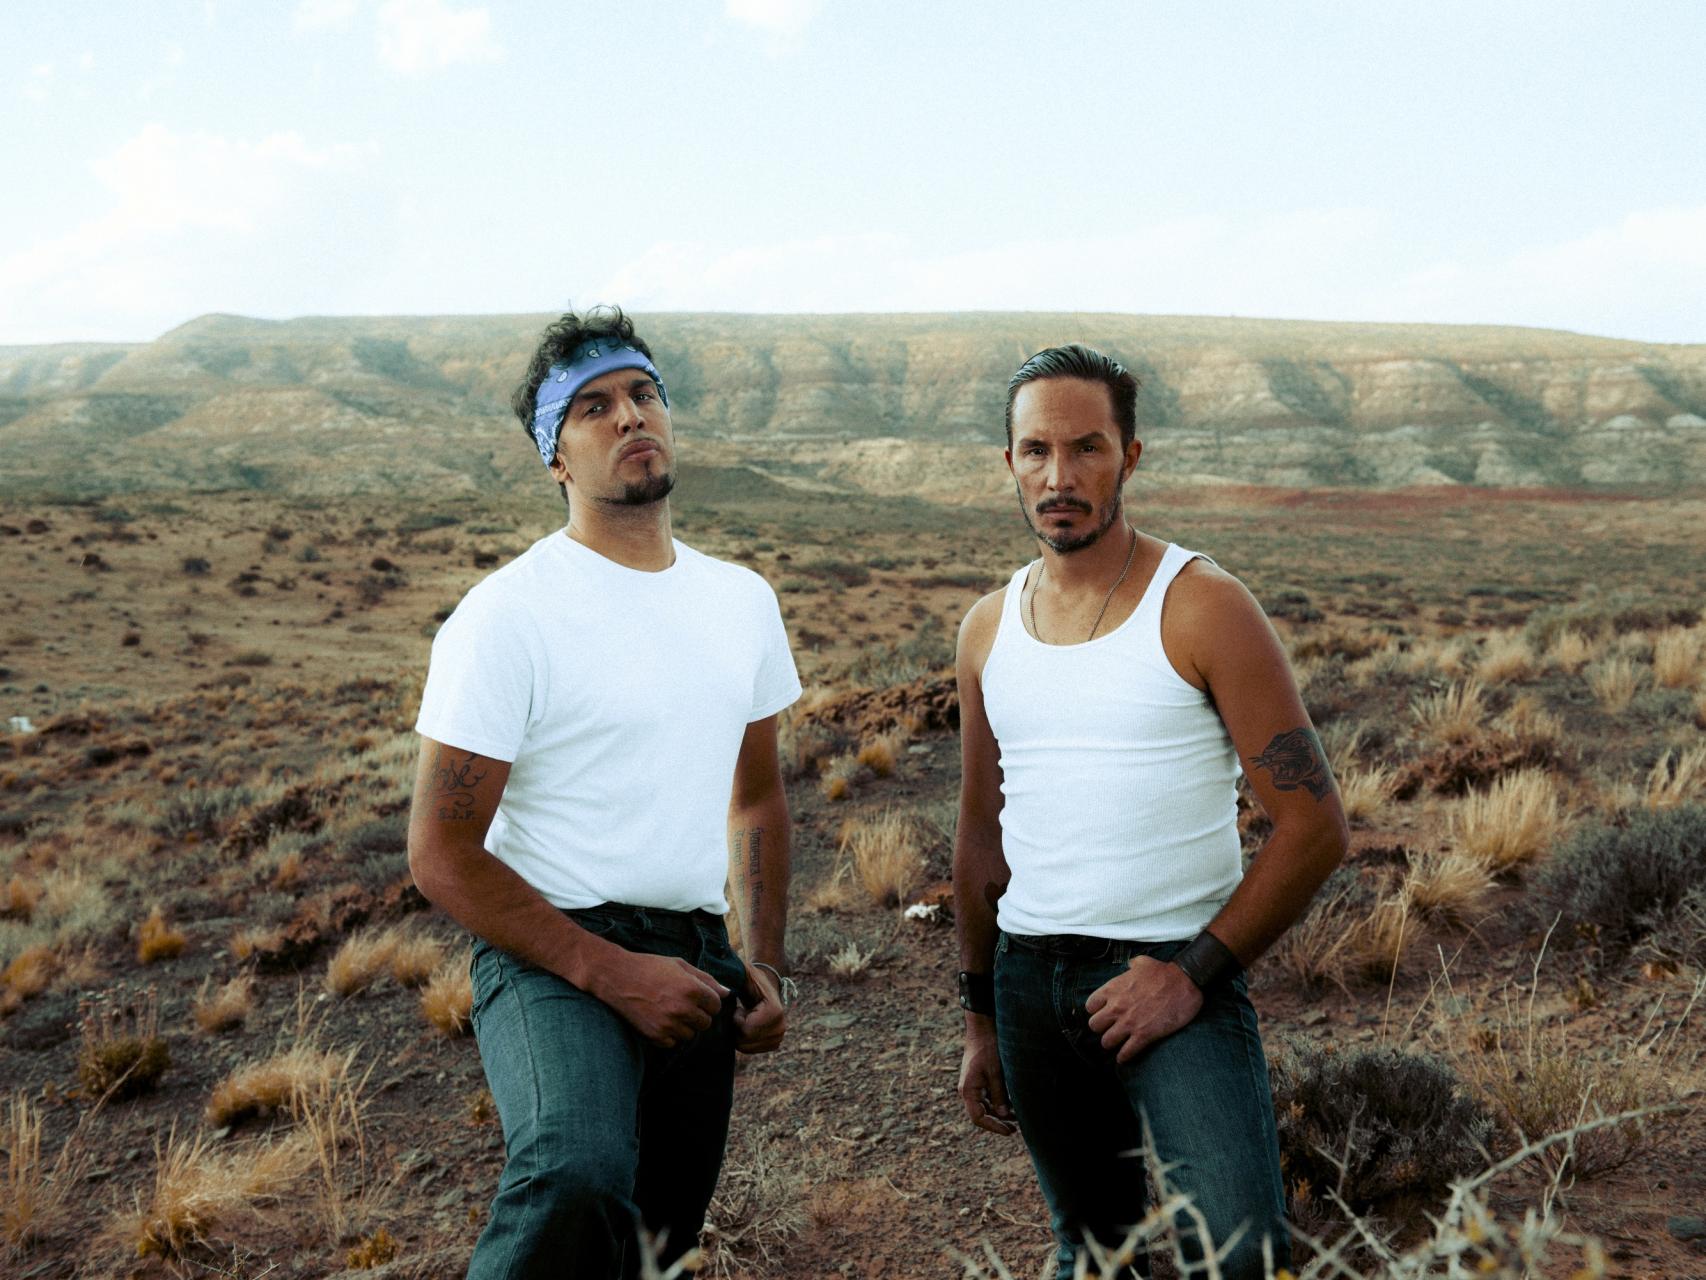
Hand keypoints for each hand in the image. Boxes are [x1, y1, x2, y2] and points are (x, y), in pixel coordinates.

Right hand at [590, 950, 728, 1047]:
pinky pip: (673, 1042)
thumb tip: (727, 993)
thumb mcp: (680, 965)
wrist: (617, 977)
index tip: (696, 995)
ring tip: (668, 1009)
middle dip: (698, 1014)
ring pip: (690, 1035)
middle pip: (705, 1023)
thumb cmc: (650, 967)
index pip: (716, 1005)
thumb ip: (706, 979)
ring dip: (684, 1025)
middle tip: (681, 1003)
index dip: (708, 1000)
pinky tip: (658, 1019)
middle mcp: (682, 1009)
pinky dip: (669, 1034)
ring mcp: (668, 1024)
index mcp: (692, 989)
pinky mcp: (655, 1036)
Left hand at [733, 961, 786, 1053]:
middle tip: (741, 1014)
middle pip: (745, 1041)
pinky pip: (751, 1050)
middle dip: (736, 1028)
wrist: (766, 986)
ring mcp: (779, 1037)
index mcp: (775, 1011)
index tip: (739, 1007)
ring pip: (747, 1048)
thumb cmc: (751, 980)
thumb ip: (735, 972)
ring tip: (745, 1019)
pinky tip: (748, 1026)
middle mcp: (781, 1027)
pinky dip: (744, 1040)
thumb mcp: (744, 972)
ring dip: (739, 1033)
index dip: (737, 1019)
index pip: (746, 1029)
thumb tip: (721, 977)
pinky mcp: (774, 1044)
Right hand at [958, 1020, 1016, 1135]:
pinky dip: (999, 1104)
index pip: (978, 1117)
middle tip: (1015, 1129)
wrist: (982, 1030)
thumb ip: (999, 1095)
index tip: (1009, 1131)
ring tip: (1017, 1119)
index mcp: (968, 1090)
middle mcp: (967, 1091)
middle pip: (981, 1114)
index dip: (993, 1127)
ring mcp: (972, 1086)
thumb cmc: (987, 1049)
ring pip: (985, 1107)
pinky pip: (987, 1098)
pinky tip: (1012, 1106)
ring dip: (999, 1114)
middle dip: (998, 1122)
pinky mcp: (978, 1081)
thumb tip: (1004, 1115)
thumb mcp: (996, 1072)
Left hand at [1085, 956, 1202, 1064]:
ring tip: (1117, 1043)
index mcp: (1113, 989)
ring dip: (1111, 1043)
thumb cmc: (1164, 972)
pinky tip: (1124, 1057)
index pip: (1090, 1006)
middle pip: (1094, 1026)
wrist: (1184, 983)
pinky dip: (1124, 1057)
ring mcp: (1129, 1023)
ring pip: (1106, 1041)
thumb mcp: (1141, 962)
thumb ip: (1130, 966)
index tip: (1102, 1013)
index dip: (1095, 1011)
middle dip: (1101, 1028)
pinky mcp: (1144, 1035)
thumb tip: (1129, 966)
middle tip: (1109, 1028)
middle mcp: (1116, 1007)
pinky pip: (1126, 1052)